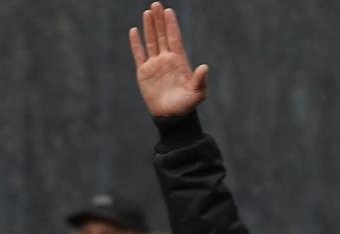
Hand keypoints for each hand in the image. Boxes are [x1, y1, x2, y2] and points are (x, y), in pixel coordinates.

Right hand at [129, 2, 208, 117]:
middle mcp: (167, 60)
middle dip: (159, 20)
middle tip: (156, 4)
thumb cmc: (186, 105)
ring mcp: (155, 64)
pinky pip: (139, 54)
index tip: (168, 11)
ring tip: (147, 12)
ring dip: (149, 27)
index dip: (172, 25)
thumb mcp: (197, 93)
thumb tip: (205, 67)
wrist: (171, 116)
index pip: (175, 38)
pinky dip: (136, 43)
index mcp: (179, 61)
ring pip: (151, 41)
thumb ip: (200, 80)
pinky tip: (134, 31)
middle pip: (162, 35)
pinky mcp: (144, 72)